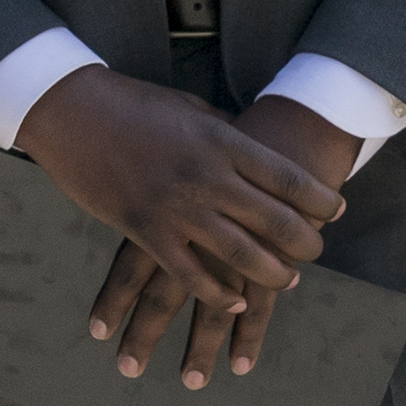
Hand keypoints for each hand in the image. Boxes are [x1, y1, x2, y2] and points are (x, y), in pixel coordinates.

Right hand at [18, 66, 345, 389]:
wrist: (68, 108)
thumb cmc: (130, 103)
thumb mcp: (189, 109)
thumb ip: (224, 134)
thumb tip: (253, 153)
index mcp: (222, 141)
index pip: (290, 179)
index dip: (321, 200)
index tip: (337, 210)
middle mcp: (207, 176)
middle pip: (277, 221)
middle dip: (306, 243)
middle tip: (315, 251)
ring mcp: (176, 206)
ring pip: (242, 255)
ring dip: (272, 274)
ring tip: (286, 280)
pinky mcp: (144, 229)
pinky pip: (191, 276)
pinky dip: (219, 295)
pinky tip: (235, 302)